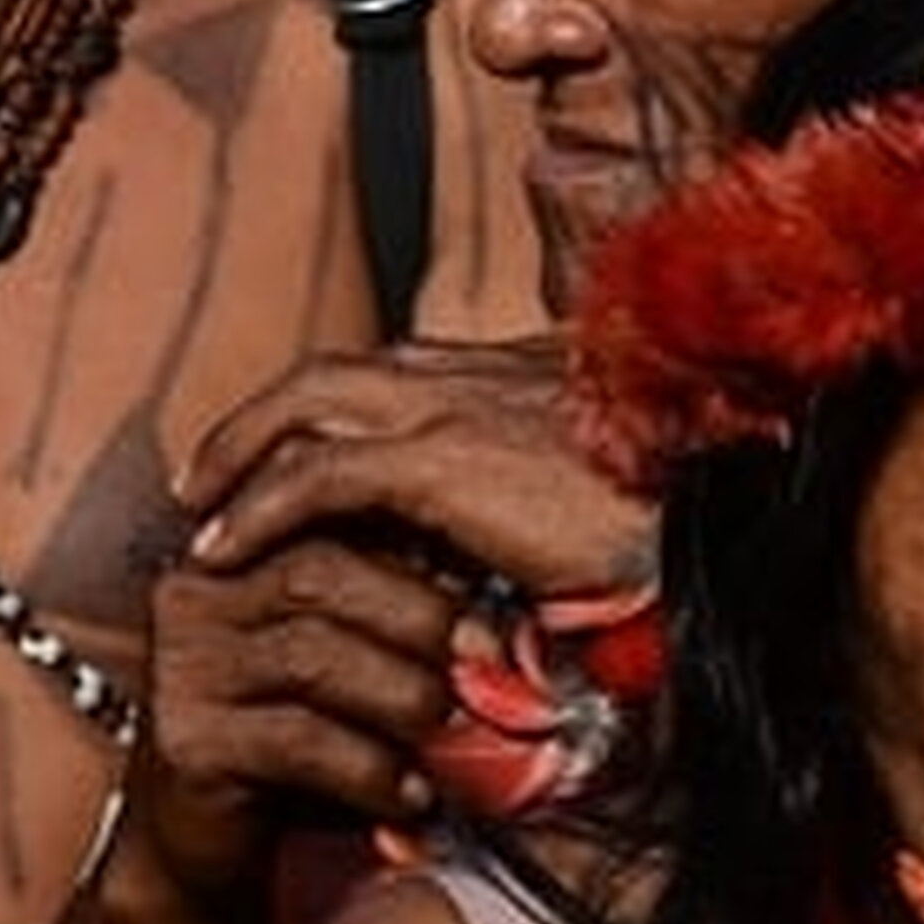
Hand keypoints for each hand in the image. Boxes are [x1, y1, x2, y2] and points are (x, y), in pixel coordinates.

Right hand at [136, 533, 464, 903]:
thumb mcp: (341, 662)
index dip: (410, 545)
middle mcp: (194, 596)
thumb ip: (386, 612)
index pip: (320, 516)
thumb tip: (482, 597)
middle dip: (416, 615)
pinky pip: (297, 739)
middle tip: (483, 659)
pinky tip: (408, 795)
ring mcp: (183, 666)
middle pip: (315, 573)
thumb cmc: (291, 744)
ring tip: (448, 733)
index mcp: (235, 554)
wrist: (208, 841)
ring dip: (400, 695)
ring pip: (310, 654)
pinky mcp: (187, 740)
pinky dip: (370, 768)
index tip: (480, 582)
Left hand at [177, 336, 656, 607]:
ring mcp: (452, 405)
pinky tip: (221, 547)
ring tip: (198, 507)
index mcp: (508, 374)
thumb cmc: (685, 500)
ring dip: (240, 453)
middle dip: (260, 419)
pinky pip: (317, 476)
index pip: (392, 376)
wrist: (726, 496)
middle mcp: (469, 372)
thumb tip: (534, 552)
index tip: (291, 452)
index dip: (332, 412)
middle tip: (210, 474)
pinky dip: (259, 507)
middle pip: (331, 374)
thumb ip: (557, 499)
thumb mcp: (610, 488)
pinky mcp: (440, 460)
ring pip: (306, 405)